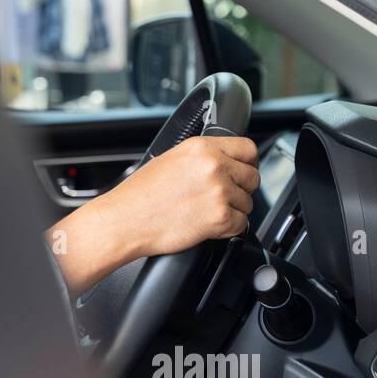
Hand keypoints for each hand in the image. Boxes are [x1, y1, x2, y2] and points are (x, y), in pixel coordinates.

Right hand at [47, 136, 258, 296]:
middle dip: (241, 189)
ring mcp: (219, 192)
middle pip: (252, 177)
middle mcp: (214, 166)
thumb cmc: (139, 195)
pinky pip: (241, 224)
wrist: (124, 221)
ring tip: (206, 213)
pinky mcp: (220, 218)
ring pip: (248, 203)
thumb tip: (223, 161)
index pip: (247, 149)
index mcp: (201, 148)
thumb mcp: (170, 159)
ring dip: (233, 210)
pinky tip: (207, 226)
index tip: (243, 172)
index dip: (247, 163)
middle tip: (220, 198)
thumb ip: (201, 157)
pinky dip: (229, 229)